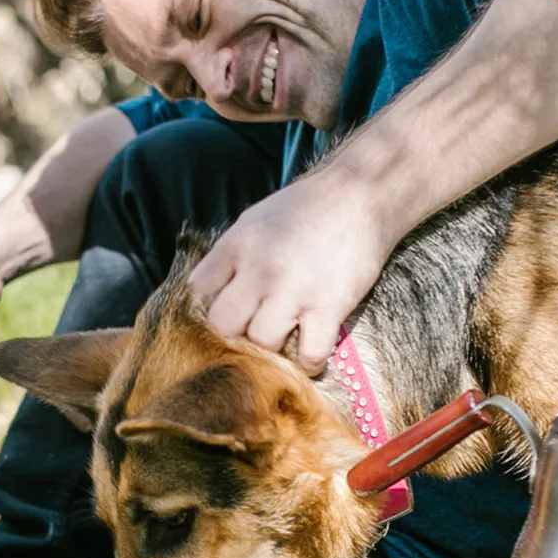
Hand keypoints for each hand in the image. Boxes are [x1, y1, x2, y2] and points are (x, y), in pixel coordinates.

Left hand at [190, 172, 391, 376]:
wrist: (360, 196)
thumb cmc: (309, 208)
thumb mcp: (255, 220)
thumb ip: (231, 255)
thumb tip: (209, 289)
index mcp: (237, 246)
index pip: (198, 292)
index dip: (210, 307)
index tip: (228, 313)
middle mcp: (259, 269)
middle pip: (224, 325)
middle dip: (238, 334)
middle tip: (257, 332)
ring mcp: (294, 290)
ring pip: (263, 343)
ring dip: (274, 349)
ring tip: (287, 341)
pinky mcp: (329, 306)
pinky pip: (310, 354)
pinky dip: (310, 361)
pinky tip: (312, 353)